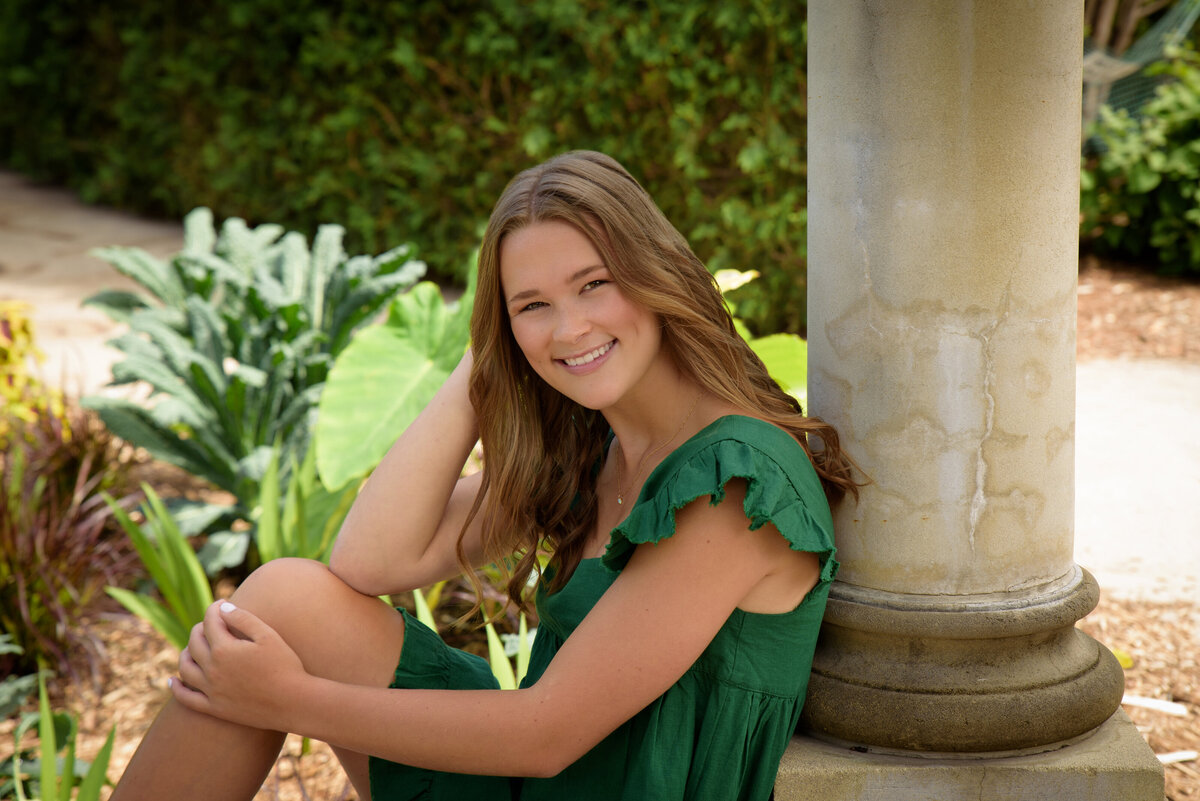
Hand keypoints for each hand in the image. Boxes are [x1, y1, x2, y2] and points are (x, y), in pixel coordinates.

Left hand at [173, 601, 305, 730]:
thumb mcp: (268, 636)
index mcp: (224, 649)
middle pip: (195, 642)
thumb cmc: (285, 665)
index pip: (210, 621)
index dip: (215, 608)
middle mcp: (212, 669)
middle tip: (212, 622)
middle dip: (201, 627)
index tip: (223, 603)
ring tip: (193, 646)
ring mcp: (210, 690)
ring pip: (185, 667)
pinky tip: (172, 681)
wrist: (293, 702)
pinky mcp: (213, 708)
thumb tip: (223, 608)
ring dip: (186, 652)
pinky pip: (186, 698)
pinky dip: (176, 688)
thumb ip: (243, 618)